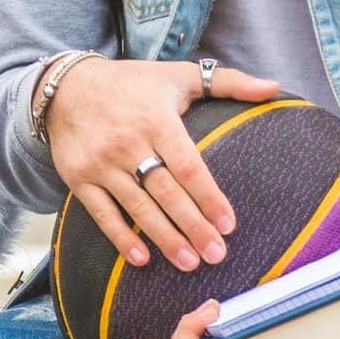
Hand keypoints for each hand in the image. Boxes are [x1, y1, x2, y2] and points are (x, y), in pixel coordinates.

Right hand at [50, 58, 282, 269]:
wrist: (65, 87)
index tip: (228, 224)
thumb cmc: (131, 84)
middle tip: (217, 254)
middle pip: (166, 193)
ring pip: (138, 207)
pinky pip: (102, 213)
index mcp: (157, 120)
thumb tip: (273, 88)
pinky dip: (121, 237)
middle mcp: (128, 143)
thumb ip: (229, 81)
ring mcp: (101, 163)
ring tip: (189, 263)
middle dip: (193, 226)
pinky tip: (141, 258)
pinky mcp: (79, 178)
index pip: (188, 166)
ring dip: (165, 239)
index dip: (209, 197)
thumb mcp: (178, 75)